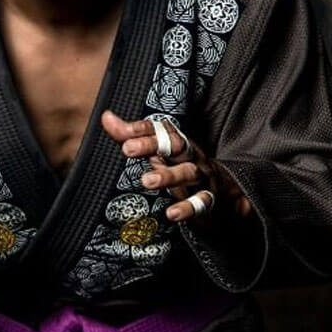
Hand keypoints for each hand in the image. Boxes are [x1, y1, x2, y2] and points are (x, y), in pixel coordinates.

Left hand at [99, 110, 252, 226]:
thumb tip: (106, 117)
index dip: (141, 130)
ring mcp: (202, 177)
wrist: (225, 194)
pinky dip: (188, 207)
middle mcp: (191, 156)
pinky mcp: (210, 200)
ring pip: (188, 172)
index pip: (160, 130)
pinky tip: (172, 214)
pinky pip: (201, 202)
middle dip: (153, 144)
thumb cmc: (183, 169)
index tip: (121, 133)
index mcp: (178, 143)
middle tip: (128, 149)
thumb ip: (133, 137)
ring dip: (168, 176)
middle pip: (175, 144)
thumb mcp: (160, 153)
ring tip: (146, 181)